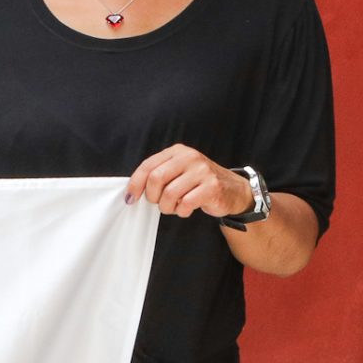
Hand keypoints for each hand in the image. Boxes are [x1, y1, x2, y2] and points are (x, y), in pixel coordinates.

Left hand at [125, 144, 247, 217]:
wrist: (232, 190)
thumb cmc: (198, 183)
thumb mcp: (178, 172)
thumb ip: (158, 175)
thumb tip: (132, 191)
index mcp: (177, 152)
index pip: (147, 166)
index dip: (135, 184)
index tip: (130, 198)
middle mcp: (190, 157)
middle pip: (156, 179)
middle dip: (152, 197)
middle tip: (159, 203)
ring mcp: (202, 171)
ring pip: (169, 194)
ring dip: (167, 207)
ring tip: (174, 207)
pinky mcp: (212, 186)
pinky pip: (185, 204)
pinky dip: (181, 211)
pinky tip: (186, 209)